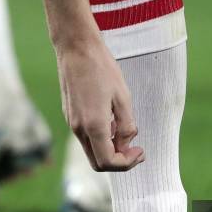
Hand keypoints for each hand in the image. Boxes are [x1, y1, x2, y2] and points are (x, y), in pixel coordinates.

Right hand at [56, 36, 143, 171]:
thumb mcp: (123, 98)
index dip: (128, 163)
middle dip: (119, 161)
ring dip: (110, 150)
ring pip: (92, 151)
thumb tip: (126, 145)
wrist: (76, 48)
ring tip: (126, 133)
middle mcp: (79, 129)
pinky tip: (113, 123)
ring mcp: (72, 123)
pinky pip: (86, 138)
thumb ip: (126, 126)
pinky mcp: (70, 116)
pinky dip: (102, 139)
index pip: (108, 162)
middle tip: (137, 150)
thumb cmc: (102, 69)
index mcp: (93, 126)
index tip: (141, 151)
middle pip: (98, 163)